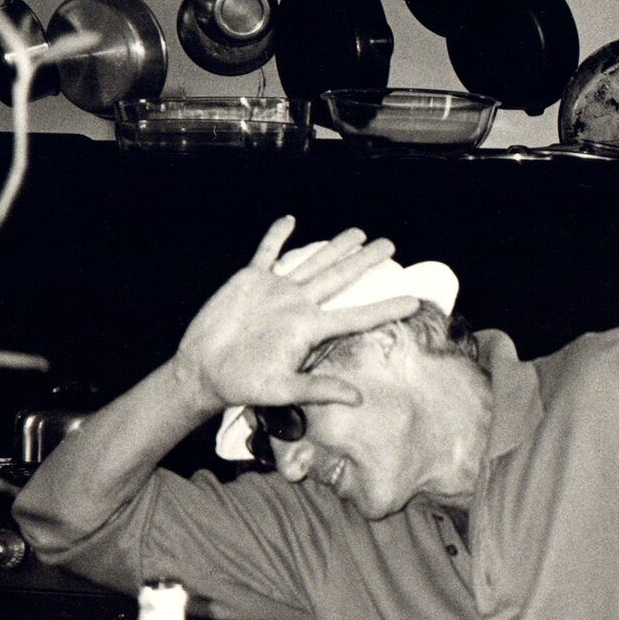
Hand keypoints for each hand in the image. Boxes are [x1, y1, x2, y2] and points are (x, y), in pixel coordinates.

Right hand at [173, 218, 420, 409]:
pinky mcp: (251, 281)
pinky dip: (276, 236)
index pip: (356, 315)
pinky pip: (266, 252)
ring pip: (312, 262)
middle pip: (340, 278)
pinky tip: (290, 221)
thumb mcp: (282, 390)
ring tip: (358, 233)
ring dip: (334, 246)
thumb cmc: (243, 383)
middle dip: (365, 260)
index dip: (385, 307)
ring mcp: (277, 291)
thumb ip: (319, 390)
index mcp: (310, 329)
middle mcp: (299, 306)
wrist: (203, 370)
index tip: (415, 300)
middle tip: (390, 245)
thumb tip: (358, 398)